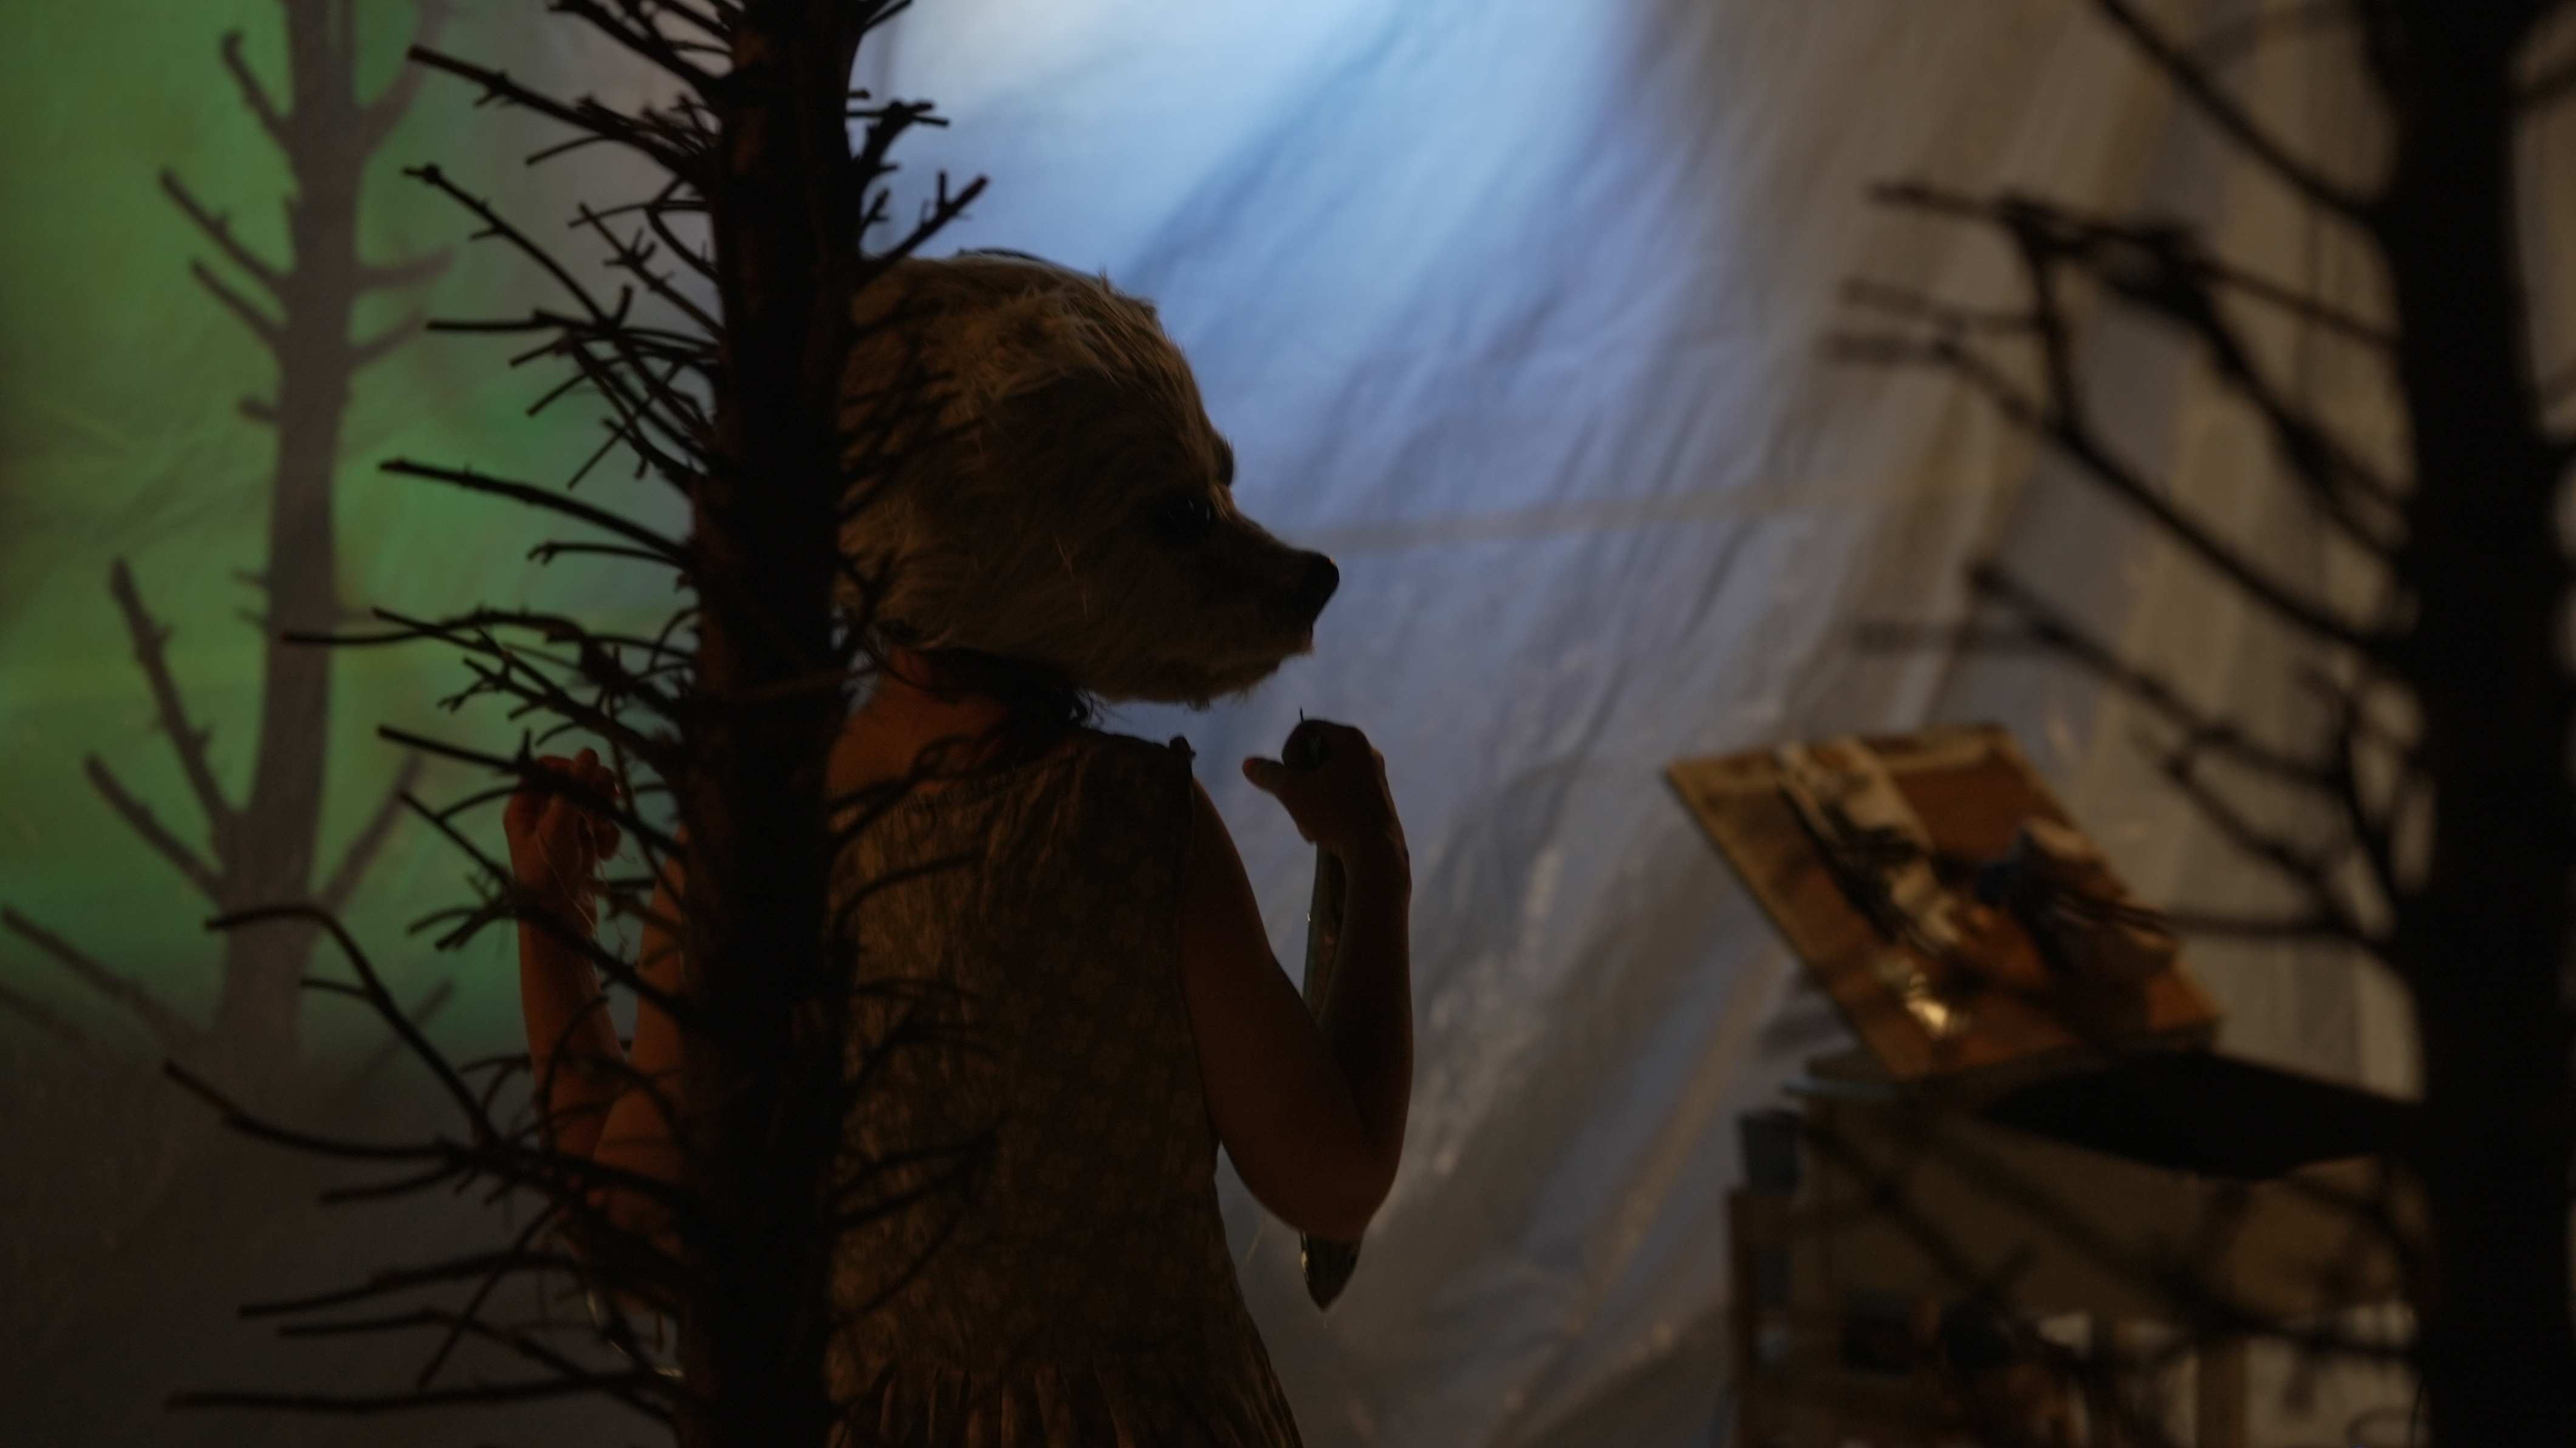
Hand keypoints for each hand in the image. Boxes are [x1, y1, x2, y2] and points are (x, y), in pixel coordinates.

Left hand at [504, 747, 622, 926]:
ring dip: (605, 815)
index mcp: (523, 808)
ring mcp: (565, 833)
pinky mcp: (584, 848)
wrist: (560, 923)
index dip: (569, 767)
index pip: (544, 770)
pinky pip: (602, 828)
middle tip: (611, 795)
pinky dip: (608, 836)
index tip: (590, 773)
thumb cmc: (547, 875)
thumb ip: (574, 791)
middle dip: (594, 790)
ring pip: (592, 805)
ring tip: (604, 832)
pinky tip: (606, 851)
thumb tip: (588, 752)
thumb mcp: (558, 829)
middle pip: (574, 784)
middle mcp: (542, 817)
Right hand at [1242, 720, 1407, 874]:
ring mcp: (1374, 776)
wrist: (1377, 854)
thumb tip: (1248, 763)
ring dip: (1309, 800)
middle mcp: (1367, 751)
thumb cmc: (1335, 816)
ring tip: (1308, 825)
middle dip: (1298, 781)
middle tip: (1297, 803)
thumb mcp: (1293, 791)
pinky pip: (1341, 793)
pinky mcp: (1376, 799)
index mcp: (1351, 739)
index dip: (1289, 753)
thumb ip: (1269, 774)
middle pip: (1315, 754)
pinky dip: (1326, 809)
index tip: (1291, 778)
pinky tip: (1321, 833)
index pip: (1305, 729)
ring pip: (1326, 778)